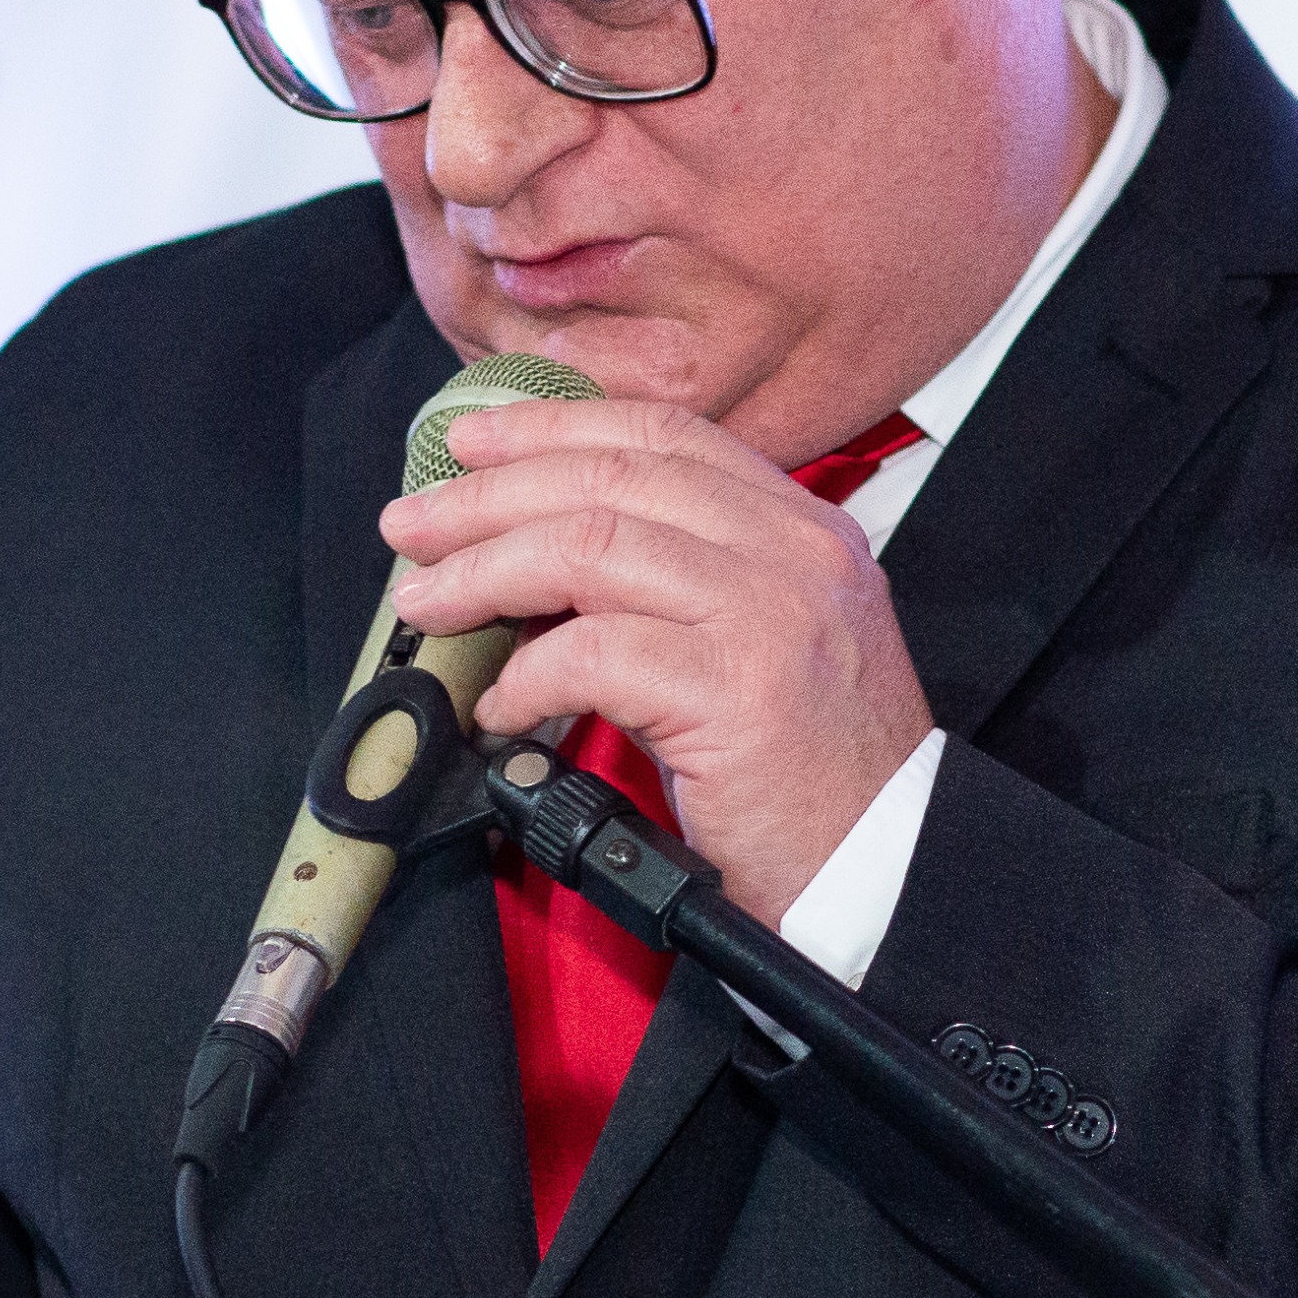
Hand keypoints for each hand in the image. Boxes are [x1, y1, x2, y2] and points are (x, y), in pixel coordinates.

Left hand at [379, 397, 931, 920]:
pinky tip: (501, 704)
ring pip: (590, 548)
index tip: (471, 447)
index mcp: (802, 526)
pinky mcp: (740, 692)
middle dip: (488, 497)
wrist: (884, 869)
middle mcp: (795, 551)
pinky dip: (527, 675)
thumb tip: (536, 559)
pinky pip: (596, 654)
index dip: (551, 428)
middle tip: (412, 526)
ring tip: (428, 603)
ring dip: (485, 573)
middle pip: (609, 480)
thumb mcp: (761, 642)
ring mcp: (772, 615)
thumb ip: (679, 582)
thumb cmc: (812, 774)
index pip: (661, 435)